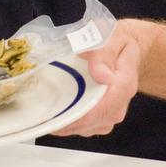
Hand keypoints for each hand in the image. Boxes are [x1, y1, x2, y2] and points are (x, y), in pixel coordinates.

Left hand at [51, 20, 143, 137]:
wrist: (129, 51)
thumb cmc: (118, 43)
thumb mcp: (113, 38)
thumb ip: (104, 55)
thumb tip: (100, 75)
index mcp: (123, 86)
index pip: (100, 108)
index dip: (75, 115)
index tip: (52, 114)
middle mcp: (117, 107)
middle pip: (87, 122)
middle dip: (60, 118)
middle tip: (36, 110)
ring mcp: (109, 117)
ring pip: (81, 128)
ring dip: (60, 121)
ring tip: (41, 108)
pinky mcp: (100, 121)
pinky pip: (80, 127)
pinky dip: (64, 121)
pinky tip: (52, 109)